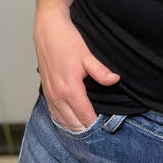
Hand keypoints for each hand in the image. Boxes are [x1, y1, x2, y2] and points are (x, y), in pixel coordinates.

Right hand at [34, 10, 119, 131]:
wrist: (48, 30)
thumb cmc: (67, 41)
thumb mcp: (87, 55)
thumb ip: (100, 71)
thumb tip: (115, 80)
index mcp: (70, 89)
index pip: (85, 117)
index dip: (96, 125)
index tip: (107, 129)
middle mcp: (58, 96)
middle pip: (73, 124)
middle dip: (87, 130)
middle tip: (101, 133)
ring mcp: (50, 95)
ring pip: (62, 122)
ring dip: (75, 128)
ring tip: (89, 131)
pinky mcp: (46, 92)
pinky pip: (54, 115)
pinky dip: (63, 122)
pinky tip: (72, 122)